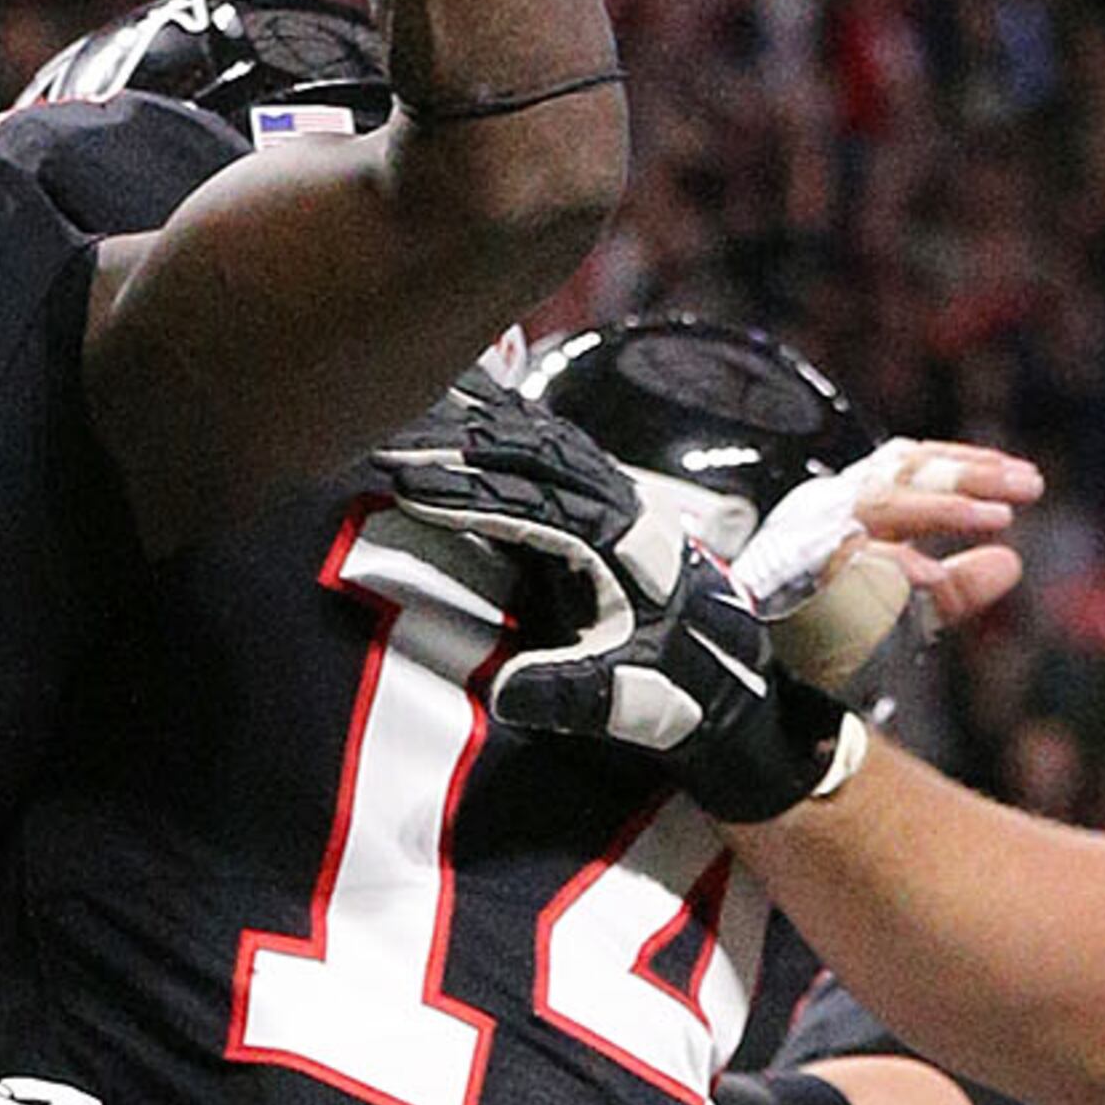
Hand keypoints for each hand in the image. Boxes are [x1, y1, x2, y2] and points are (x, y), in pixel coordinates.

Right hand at [364, 388, 828, 813]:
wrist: (719, 671)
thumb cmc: (665, 685)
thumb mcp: (618, 700)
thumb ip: (563, 694)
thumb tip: (503, 693)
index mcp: (622, 545)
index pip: (535, 506)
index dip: (471, 496)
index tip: (410, 490)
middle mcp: (617, 502)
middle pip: (530, 454)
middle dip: (454, 447)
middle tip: (385, 445)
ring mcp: (609, 489)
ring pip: (535, 436)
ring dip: (472, 425)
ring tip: (406, 415)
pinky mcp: (598, 491)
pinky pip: (543, 440)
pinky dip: (497, 421)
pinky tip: (458, 404)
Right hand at [746, 438, 1041, 689]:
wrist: (751, 689)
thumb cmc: (819, 646)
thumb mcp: (902, 613)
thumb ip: (953, 589)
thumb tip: (1010, 562)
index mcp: (841, 508)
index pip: (906, 464)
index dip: (965, 465)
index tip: (1020, 478)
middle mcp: (820, 512)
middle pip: (900, 472)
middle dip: (967, 476)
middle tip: (1027, 486)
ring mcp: (803, 537)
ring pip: (879, 502)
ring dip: (941, 508)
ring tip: (995, 518)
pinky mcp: (789, 572)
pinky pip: (847, 557)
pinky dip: (889, 563)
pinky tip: (931, 577)